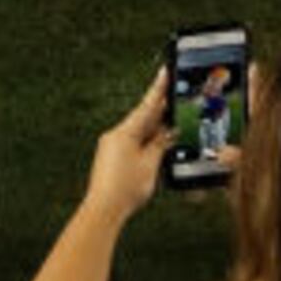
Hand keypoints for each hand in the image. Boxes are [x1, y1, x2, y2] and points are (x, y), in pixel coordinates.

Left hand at [82, 73, 174, 221]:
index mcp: (125, 131)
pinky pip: (134, 144)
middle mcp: (116, 135)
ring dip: (155, 129)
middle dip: (160, 111)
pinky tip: (158, 146)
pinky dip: (147, 142)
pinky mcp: (112, 158)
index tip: (164, 72)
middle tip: (175, 97)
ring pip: (139, 132)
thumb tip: (168, 133)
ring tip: (173, 124)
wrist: (104, 207)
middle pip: (143, 118)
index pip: (147, 106)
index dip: (158, 89)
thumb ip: (160, 145)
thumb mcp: (150, 163)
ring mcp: (112, 146)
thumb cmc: (124, 188)